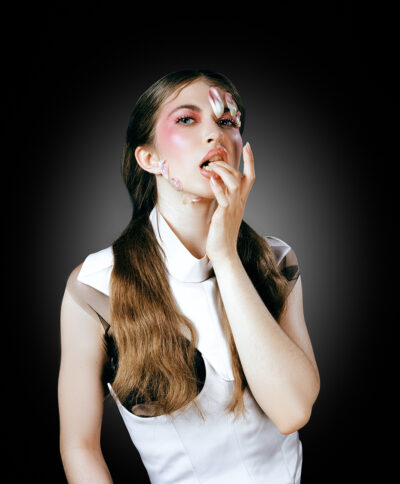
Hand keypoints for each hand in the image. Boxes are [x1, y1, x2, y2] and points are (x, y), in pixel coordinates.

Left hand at [206, 142, 254, 263]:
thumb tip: (215, 182)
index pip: (250, 177)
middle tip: (217, 158)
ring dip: (224, 171)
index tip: (248, 147)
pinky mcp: (224, 215)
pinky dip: (218, 188)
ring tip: (212, 165)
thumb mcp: (224, 211)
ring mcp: (232, 208)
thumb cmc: (222, 233)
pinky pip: (223, 198)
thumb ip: (223, 197)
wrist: (223, 252)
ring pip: (234, 183)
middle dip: (231, 164)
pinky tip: (212, 180)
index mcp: (240, 201)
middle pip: (241, 177)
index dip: (250, 161)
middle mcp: (239, 203)